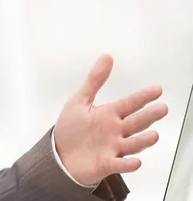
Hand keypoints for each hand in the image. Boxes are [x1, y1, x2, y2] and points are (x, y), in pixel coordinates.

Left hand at [54, 54, 167, 185]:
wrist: (59, 154)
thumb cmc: (71, 128)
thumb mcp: (80, 100)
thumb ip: (94, 80)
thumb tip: (107, 56)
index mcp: (109, 114)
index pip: (129, 104)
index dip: (142, 97)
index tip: (157, 89)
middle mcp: (115, 131)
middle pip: (135, 123)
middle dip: (148, 116)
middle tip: (162, 108)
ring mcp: (113, 148)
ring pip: (132, 144)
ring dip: (143, 141)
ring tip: (154, 135)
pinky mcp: (106, 164)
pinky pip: (119, 165)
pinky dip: (128, 164)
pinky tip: (136, 162)